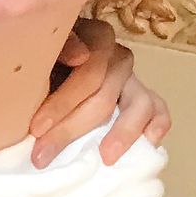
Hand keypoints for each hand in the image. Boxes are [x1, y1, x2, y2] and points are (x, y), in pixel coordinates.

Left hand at [29, 17, 170, 168]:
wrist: (56, 72)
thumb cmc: (44, 67)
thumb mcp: (42, 56)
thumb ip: (59, 51)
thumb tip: (79, 56)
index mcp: (94, 39)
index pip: (87, 72)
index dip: (62, 104)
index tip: (36, 129)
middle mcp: (117, 56)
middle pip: (104, 96)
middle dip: (71, 129)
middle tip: (42, 156)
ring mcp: (133, 78)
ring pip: (138, 105)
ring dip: (122, 133)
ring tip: (105, 157)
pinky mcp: (144, 98)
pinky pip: (159, 110)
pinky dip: (156, 127)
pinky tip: (148, 144)